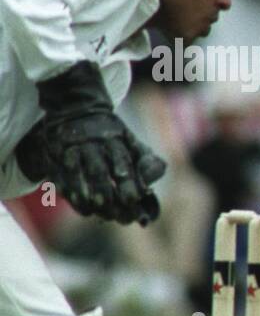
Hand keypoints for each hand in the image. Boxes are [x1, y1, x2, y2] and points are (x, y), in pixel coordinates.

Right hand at [35, 62, 166, 224]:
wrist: (75, 107)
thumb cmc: (111, 134)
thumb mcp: (132, 141)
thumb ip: (146, 162)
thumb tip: (149, 186)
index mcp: (115, 139)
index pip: (123, 162)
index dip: (128, 182)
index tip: (133, 199)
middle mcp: (92, 142)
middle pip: (99, 169)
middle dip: (106, 190)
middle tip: (113, 208)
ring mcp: (71, 147)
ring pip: (77, 171)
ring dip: (86, 192)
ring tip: (96, 208)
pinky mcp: (55, 153)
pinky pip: (60, 173)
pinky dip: (69, 190)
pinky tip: (80, 204)